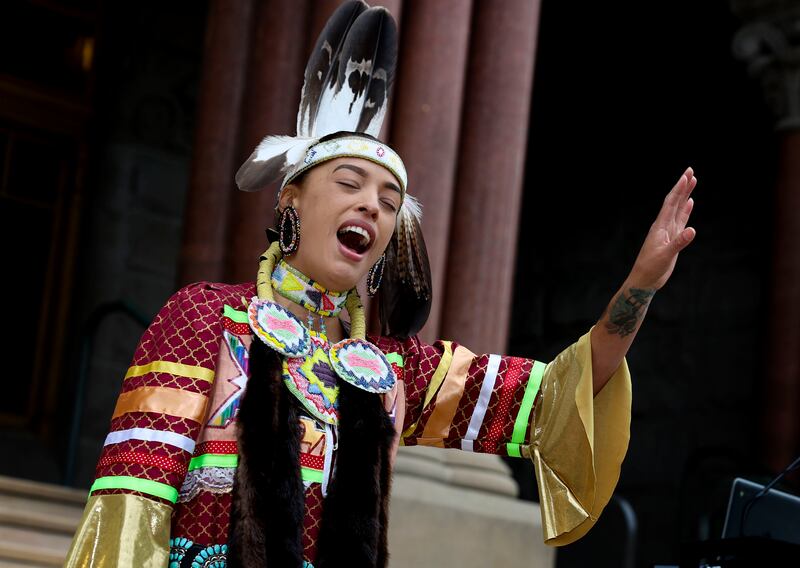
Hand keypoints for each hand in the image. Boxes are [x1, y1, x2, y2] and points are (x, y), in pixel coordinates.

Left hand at [629, 167, 696, 289]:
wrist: (644, 280)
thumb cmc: (651, 269)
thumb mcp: (665, 256)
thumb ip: (679, 243)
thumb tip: (692, 230)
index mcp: (660, 226)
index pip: (670, 203)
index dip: (679, 189)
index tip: (687, 175)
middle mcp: (663, 226)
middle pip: (674, 201)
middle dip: (682, 186)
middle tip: (691, 171)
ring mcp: (668, 232)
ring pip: (678, 209)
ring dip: (685, 195)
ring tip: (692, 181)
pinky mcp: (672, 239)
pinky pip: (680, 221)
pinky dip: (686, 210)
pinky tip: (689, 203)